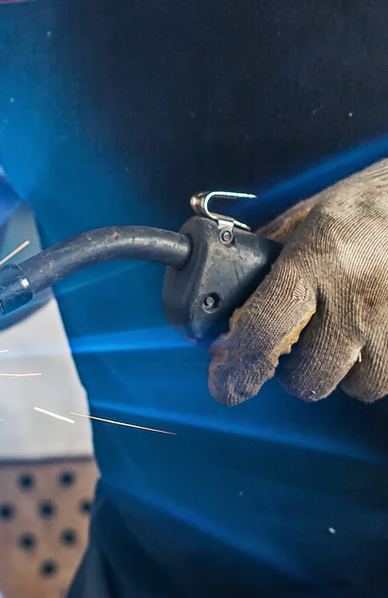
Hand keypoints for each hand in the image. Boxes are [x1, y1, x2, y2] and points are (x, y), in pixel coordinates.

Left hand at [208, 160, 387, 404]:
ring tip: (342, 336)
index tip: (224, 388)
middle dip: (295, 372)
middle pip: (311, 377)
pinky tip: (370, 336)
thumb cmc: (360, 209)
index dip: (240, 365)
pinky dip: (375, 368)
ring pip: (357, 387)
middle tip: (296, 345)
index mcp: (313, 260)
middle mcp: (354, 295)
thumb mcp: (303, 220)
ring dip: (342, 372)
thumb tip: (224, 296)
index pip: (266, 326)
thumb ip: (265, 257)